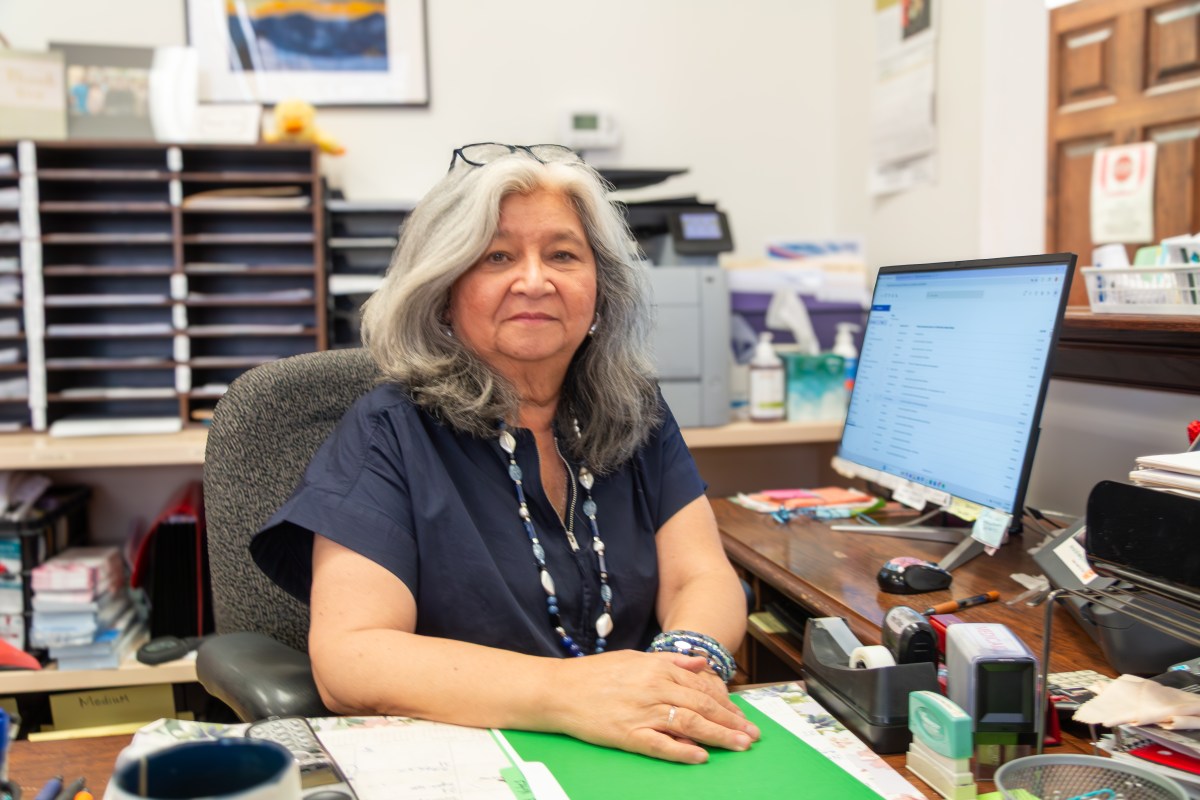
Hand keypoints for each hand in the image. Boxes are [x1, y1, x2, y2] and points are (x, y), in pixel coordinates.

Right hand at [542, 650, 760, 763]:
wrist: (559, 689)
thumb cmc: (596, 673)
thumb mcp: (636, 658)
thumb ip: (671, 661)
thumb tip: (702, 663)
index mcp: (658, 668)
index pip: (702, 687)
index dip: (727, 703)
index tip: (743, 716)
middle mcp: (654, 688)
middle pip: (702, 706)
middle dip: (732, 722)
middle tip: (753, 735)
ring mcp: (641, 712)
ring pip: (689, 724)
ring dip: (718, 736)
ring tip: (739, 745)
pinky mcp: (627, 734)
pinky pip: (661, 745)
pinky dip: (682, 751)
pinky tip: (700, 756)